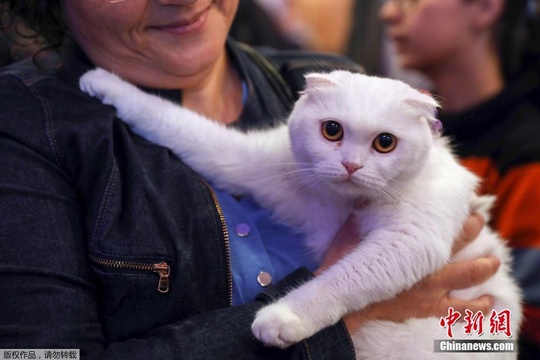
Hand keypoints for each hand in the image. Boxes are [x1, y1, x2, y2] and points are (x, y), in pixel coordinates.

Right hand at [318, 213, 499, 334]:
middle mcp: (428, 264)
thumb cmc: (348, 261)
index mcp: (413, 244)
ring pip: (468, 276)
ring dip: (484, 266)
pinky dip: (475, 306)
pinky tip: (487, 303)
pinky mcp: (428, 308)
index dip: (454, 210)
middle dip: (472, 228)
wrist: (344, 298)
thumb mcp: (353, 229)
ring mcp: (432, 289)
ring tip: (493, 260)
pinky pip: (459, 310)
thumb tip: (370, 190)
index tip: (462, 200)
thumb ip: (366, 211)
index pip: (442, 222)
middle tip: (478, 219)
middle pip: (460, 242)